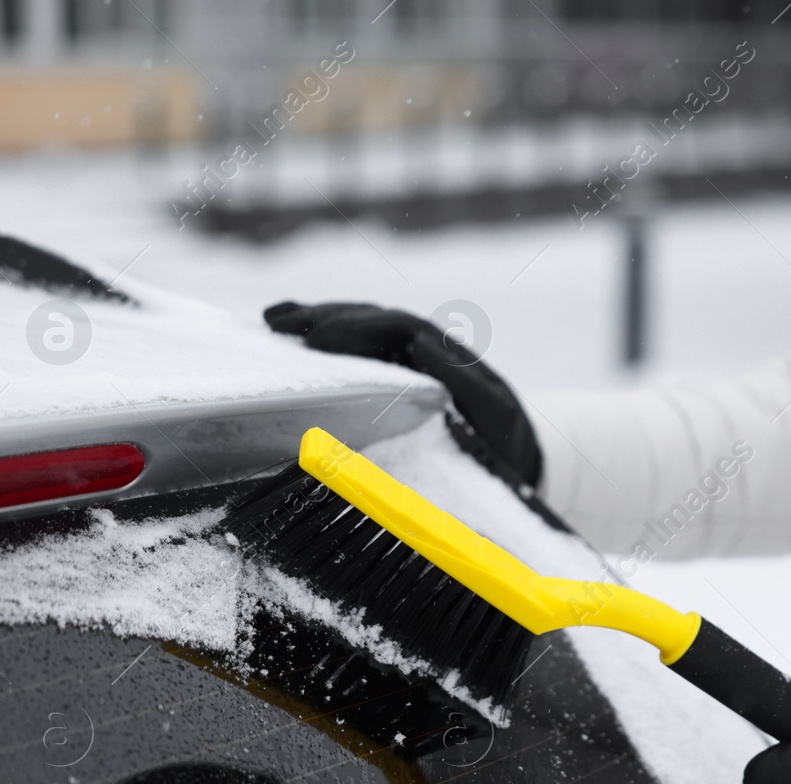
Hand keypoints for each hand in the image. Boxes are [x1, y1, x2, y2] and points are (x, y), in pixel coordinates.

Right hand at [264, 301, 542, 488]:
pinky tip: (284, 333)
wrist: (519, 457)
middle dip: (324, 319)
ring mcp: (405, 359)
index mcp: (444, 356)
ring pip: (357, 327)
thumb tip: (427, 345)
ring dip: (315, 320)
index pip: (396, 327)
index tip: (319, 340)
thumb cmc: (507, 443)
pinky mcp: (391, 377)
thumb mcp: (498, 417)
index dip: (357, 328)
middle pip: (368, 319)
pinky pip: (353, 350)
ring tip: (272, 320)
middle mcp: (422, 348)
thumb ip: (469, 384)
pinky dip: (320, 339)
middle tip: (280, 326)